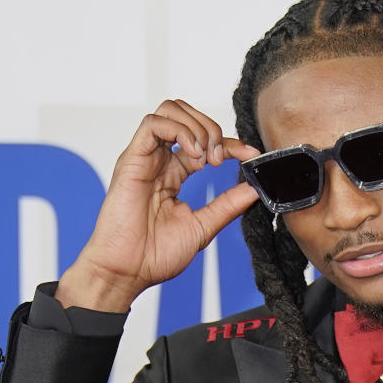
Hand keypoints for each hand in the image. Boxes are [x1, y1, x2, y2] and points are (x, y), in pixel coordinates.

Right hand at [56, 100, 260, 312]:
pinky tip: (194, 155)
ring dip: (197, 127)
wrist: (128, 272)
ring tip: (207, 158)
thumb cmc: (154, 256)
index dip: (230, 143)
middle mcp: (158, 161)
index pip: (203, 143)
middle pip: (187, 117)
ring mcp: (144, 158)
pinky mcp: (131, 159)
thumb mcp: (202, 227)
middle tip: (220, 159)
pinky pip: (153, 123)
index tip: (251, 155)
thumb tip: (254, 189)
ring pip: (170, 110)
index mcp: (173, 175)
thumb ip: (227, 206)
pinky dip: (179, 130)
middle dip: (212, 130)